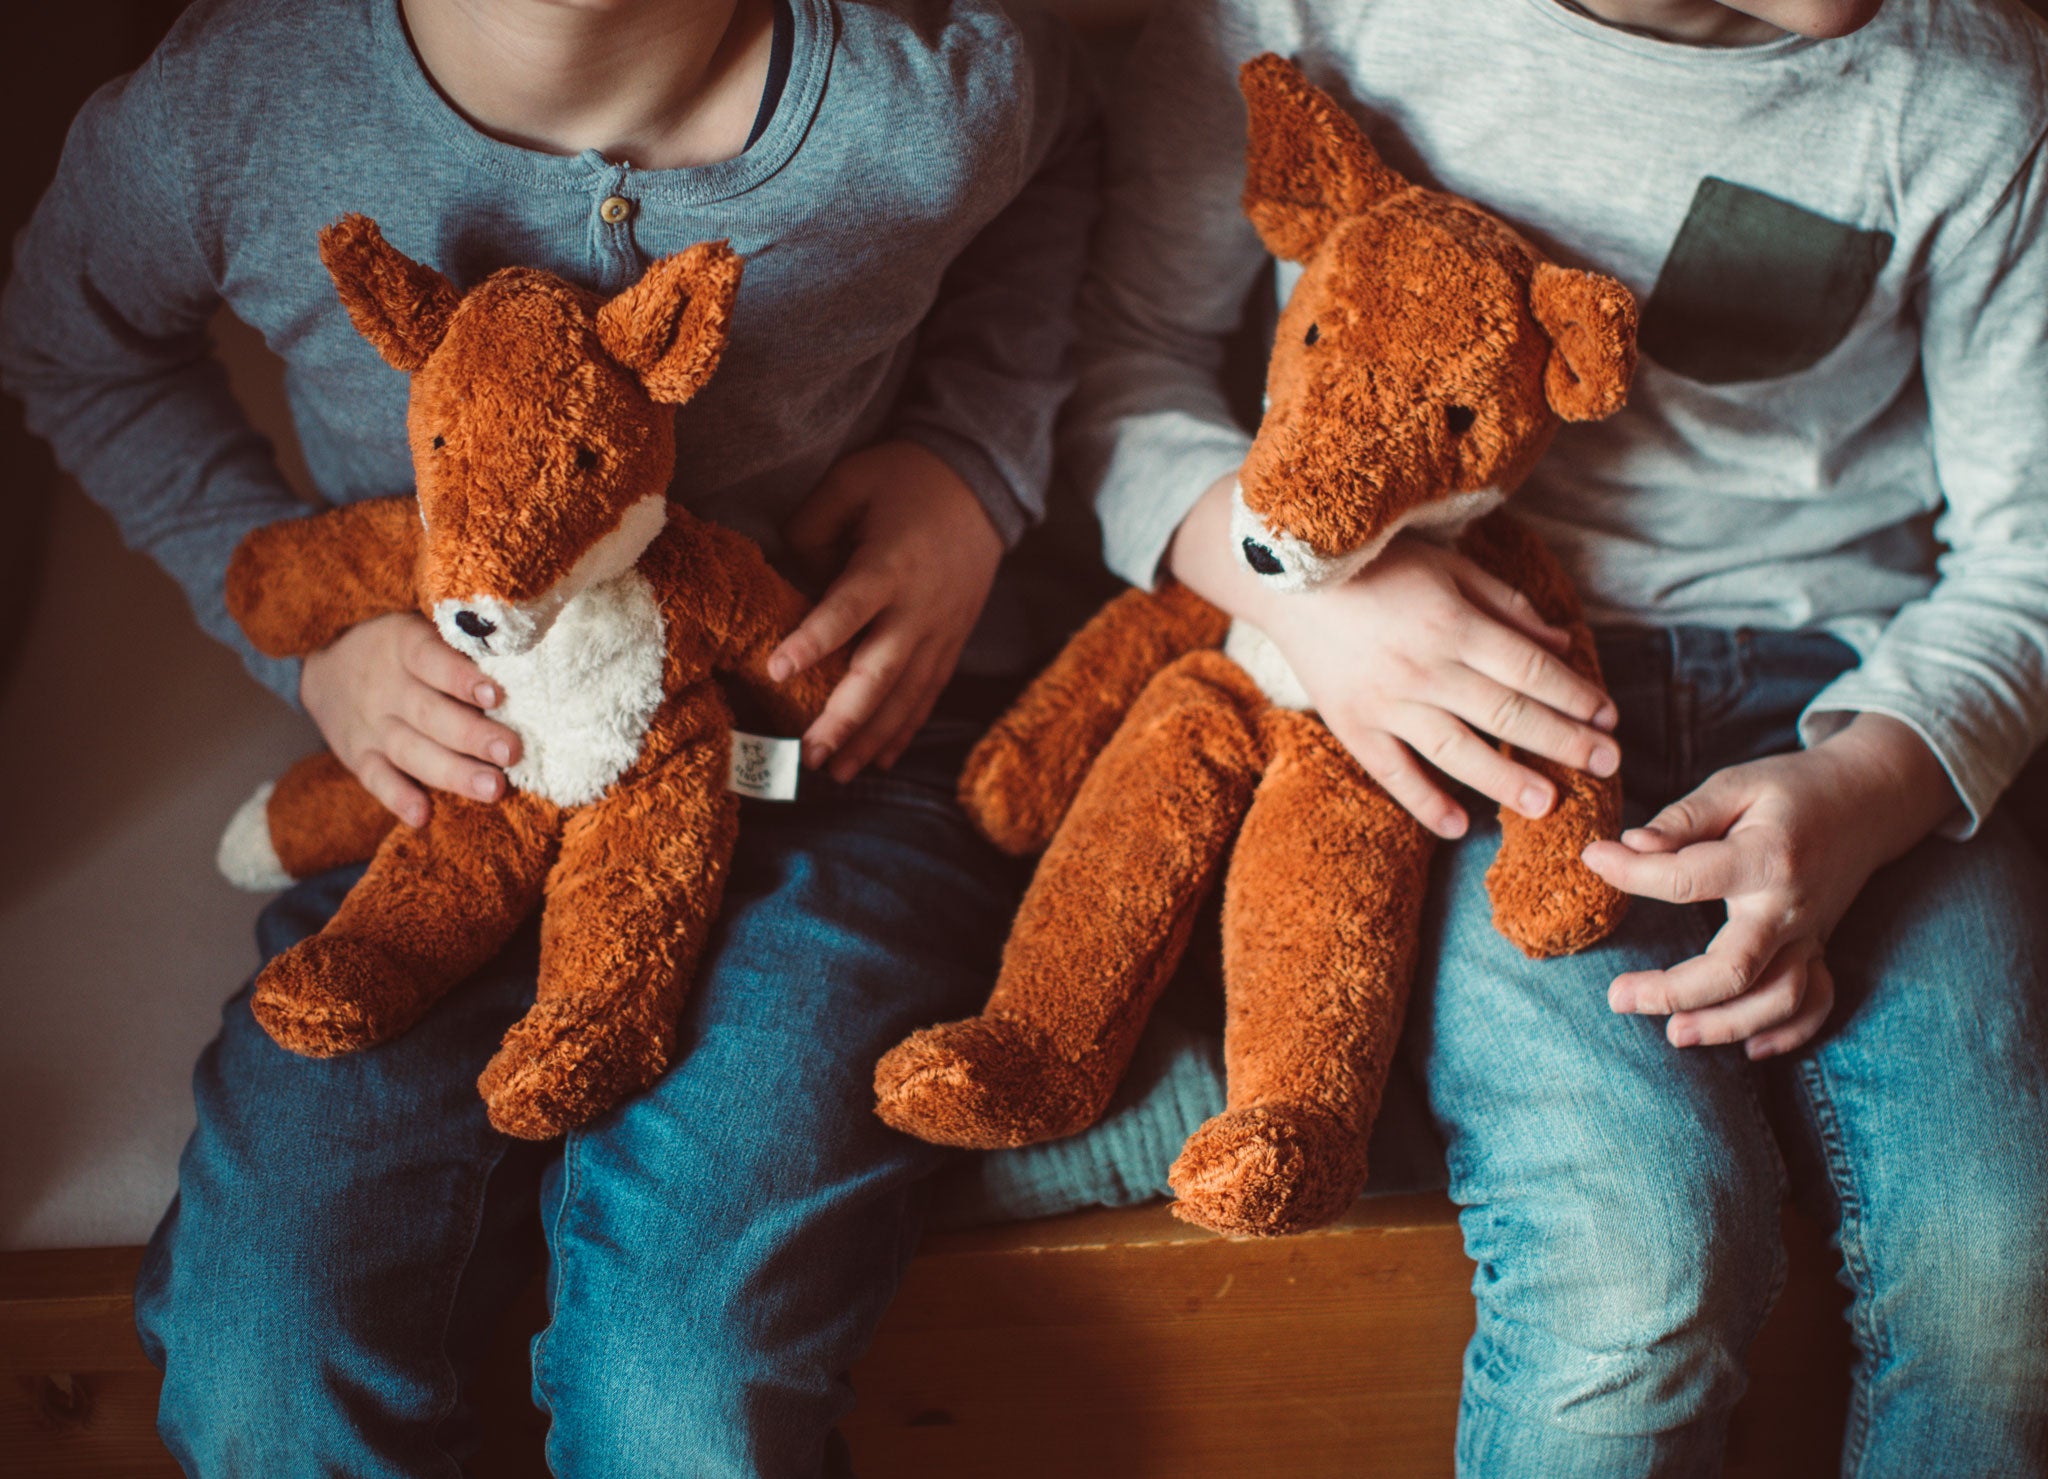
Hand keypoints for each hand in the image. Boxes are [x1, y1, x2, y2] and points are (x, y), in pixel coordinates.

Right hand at [299, 612, 522, 826]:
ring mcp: (372, 726)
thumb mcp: (420, 629)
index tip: (496, 696)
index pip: (431, 659)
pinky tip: (422, 816)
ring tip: (493, 788)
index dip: (461, 678)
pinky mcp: (360, 757)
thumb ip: (461, 644)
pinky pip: (376, 780)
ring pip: (412, 751)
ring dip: (453, 773)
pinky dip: (397, 798)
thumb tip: (526, 661)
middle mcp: (387, 688)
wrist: (327, 670)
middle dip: (473, 736)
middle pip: (430, 714)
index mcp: (404, 646)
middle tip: (511, 752)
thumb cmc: (401, 650)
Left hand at [767, 440, 1003, 781]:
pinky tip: (878, 759)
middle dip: (845, 718)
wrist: (982, 483)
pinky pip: (928, 693)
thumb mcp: (851, 480)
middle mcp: (918, 606)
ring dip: (871, 738)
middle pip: (881, 671)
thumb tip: (789, 575)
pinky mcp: (952, 640)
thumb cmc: (906, 477)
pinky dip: (904, 729)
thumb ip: (812, 526)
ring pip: (906, 695)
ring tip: (836, 772)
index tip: (777, 670)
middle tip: (810, 754)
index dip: (814, 640)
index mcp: (890, 564)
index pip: (848, 609)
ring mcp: (941, 629)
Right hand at [1167, 473, 1618, 837]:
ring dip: (1506, 779)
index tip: (1609, 717)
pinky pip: (1393, 772)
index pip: (1529, 670)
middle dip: (1563, 742)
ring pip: (1456, 751)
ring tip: (1547, 804)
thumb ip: (1506, 607)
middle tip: (1608, 766)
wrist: (1286, 581)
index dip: (1574, 696)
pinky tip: (1459, 826)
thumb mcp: (1448, 568)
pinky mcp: (1352, 725)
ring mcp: (1386, 701)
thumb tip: (1562, 646)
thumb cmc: (1377, 566)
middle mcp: (1423, 667)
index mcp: (1452, 623)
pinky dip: (1425, 802)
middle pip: (1506, 713)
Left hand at [1582, 714, 1956, 1057]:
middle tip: (1617, 998)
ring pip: (1778, 999)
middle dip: (1674, 992)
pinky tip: (1750, 1049)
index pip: (1686, 880)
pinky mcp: (1820, 948)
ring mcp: (1810, 935)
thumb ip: (1684, 819)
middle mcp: (1790, 908)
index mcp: (1764, 859)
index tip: (1593, 858)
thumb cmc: (1791, 790)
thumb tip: (1631, 845)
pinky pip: (1816, 1003)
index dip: (1631, 873)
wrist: (1869, 800)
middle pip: (1735, 970)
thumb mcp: (1736, 785)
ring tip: (1672, 1034)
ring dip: (1727, 1025)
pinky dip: (1790, 1033)